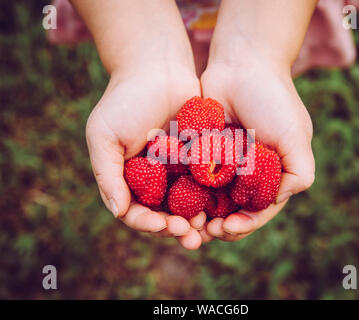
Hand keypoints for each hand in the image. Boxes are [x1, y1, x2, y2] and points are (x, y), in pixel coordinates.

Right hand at [86, 64, 210, 249]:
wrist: (158, 67)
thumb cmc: (125, 99)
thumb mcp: (104, 135)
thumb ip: (106, 174)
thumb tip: (117, 212)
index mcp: (128, 178)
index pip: (135, 212)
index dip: (148, 223)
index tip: (163, 226)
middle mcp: (153, 178)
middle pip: (164, 214)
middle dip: (177, 229)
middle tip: (192, 238)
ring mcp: (176, 169)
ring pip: (188, 204)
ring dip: (197, 220)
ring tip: (210, 228)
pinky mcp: (199, 158)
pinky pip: (206, 183)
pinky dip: (213, 197)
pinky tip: (224, 206)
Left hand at [201, 57, 314, 240]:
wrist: (242, 63)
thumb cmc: (272, 98)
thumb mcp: (296, 136)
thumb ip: (298, 172)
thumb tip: (279, 200)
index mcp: (272, 174)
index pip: (259, 210)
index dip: (246, 224)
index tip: (228, 227)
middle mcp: (248, 173)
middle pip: (233, 210)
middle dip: (220, 225)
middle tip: (204, 232)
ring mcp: (224, 164)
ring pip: (210, 200)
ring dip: (201, 215)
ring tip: (188, 224)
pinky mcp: (202, 152)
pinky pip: (192, 178)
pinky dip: (186, 193)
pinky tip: (175, 203)